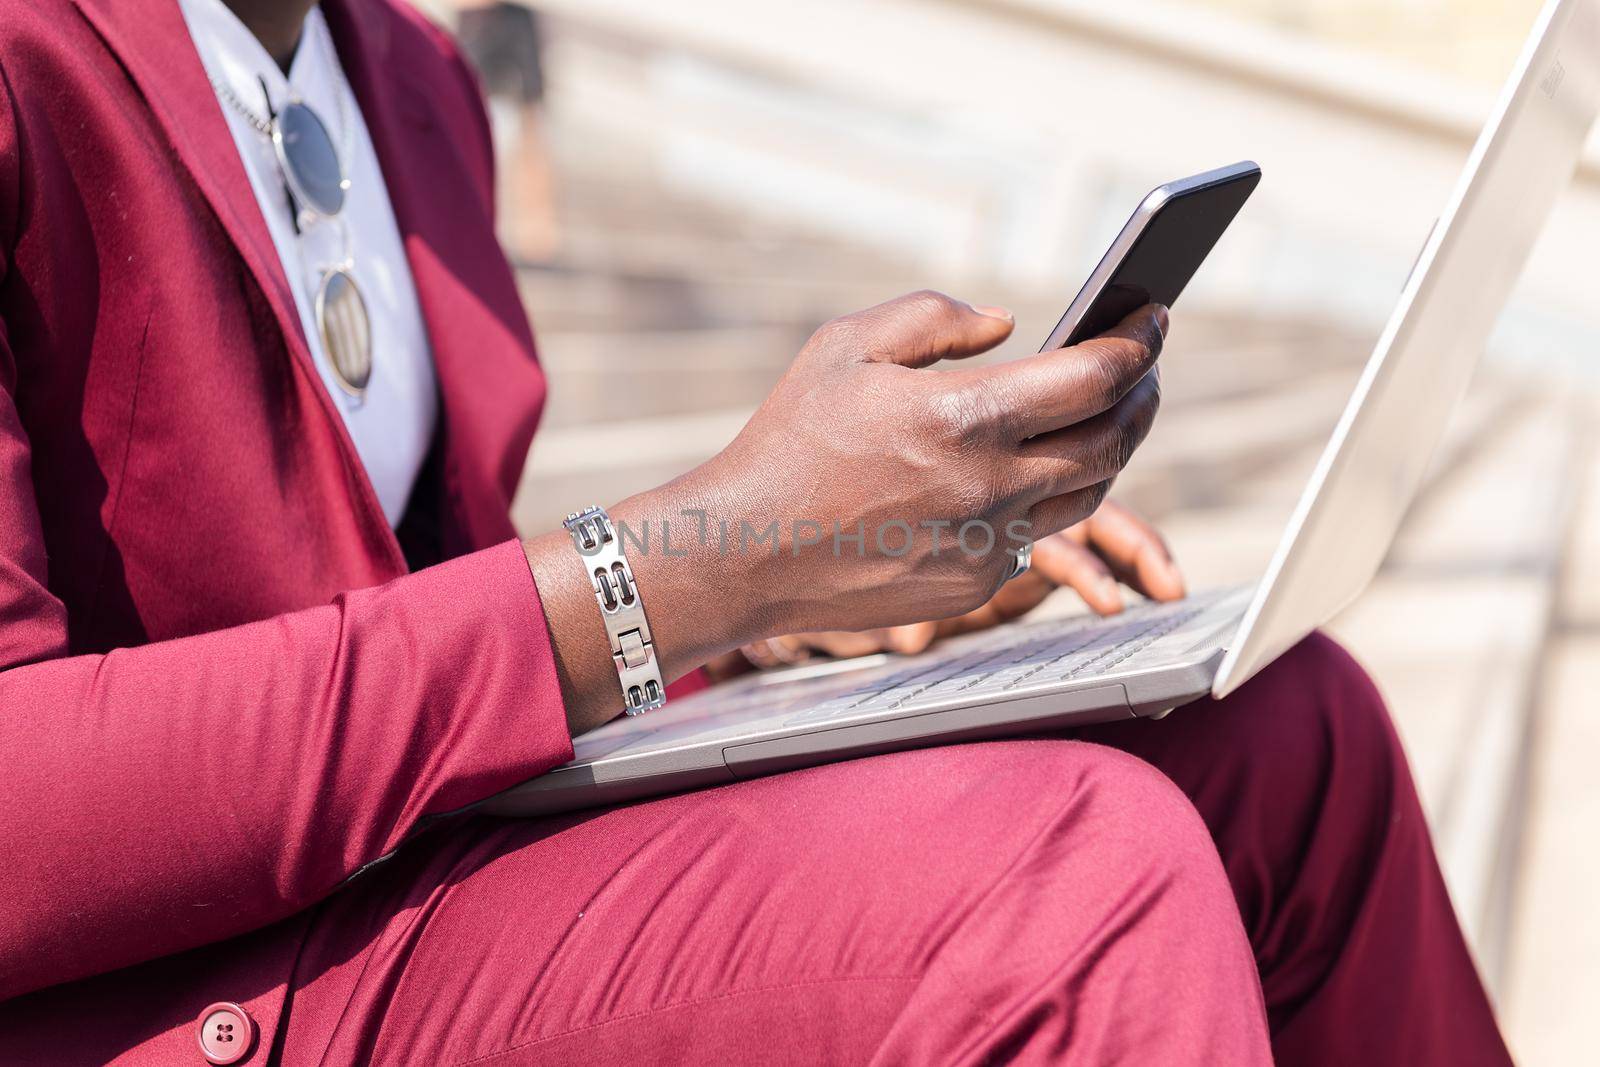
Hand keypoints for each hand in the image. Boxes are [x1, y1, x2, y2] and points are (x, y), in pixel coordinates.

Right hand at [529, 291, 1165, 731]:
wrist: (746, 551)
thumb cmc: (790, 440)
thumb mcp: (845, 345)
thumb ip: (934, 318)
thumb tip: (1006, 325)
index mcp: (966, 416)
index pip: (1096, 377)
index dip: (1139, 342)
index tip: (1155, 318)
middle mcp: (991, 486)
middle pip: (1112, 438)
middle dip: (1140, 395)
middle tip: (1142, 368)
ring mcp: (988, 544)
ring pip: (1087, 493)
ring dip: (1109, 449)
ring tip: (1103, 416)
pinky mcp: (974, 584)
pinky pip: (1037, 536)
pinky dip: (1048, 496)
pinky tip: (1032, 472)